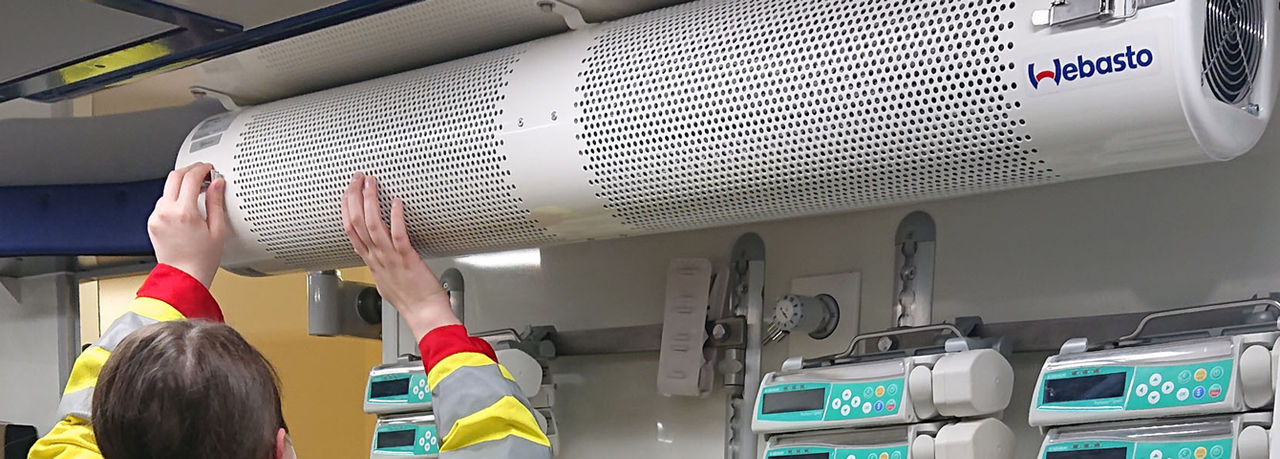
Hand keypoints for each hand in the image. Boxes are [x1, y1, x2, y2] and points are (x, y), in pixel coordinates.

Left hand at [148, 163, 227, 287]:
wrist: (183, 276)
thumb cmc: (202, 259)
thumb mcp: (217, 229)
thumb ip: (216, 202)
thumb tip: (218, 183)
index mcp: (185, 212)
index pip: (191, 177)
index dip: (202, 169)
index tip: (209, 169)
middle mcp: (166, 212)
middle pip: (175, 176)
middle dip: (190, 170)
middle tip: (202, 172)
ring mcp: (157, 217)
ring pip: (167, 188)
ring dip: (181, 185)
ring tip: (196, 191)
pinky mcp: (152, 222)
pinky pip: (162, 202)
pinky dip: (174, 198)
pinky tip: (186, 205)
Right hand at [341, 173, 458, 341]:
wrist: (424, 314)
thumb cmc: (411, 299)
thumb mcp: (386, 281)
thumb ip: (379, 264)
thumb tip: (374, 254)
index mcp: (371, 262)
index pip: (350, 231)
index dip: (346, 209)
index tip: (347, 192)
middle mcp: (377, 258)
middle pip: (355, 224)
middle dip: (353, 198)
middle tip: (357, 179)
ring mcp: (391, 259)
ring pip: (372, 226)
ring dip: (369, 201)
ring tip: (370, 183)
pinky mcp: (407, 259)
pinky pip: (398, 235)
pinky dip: (395, 217)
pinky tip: (396, 202)